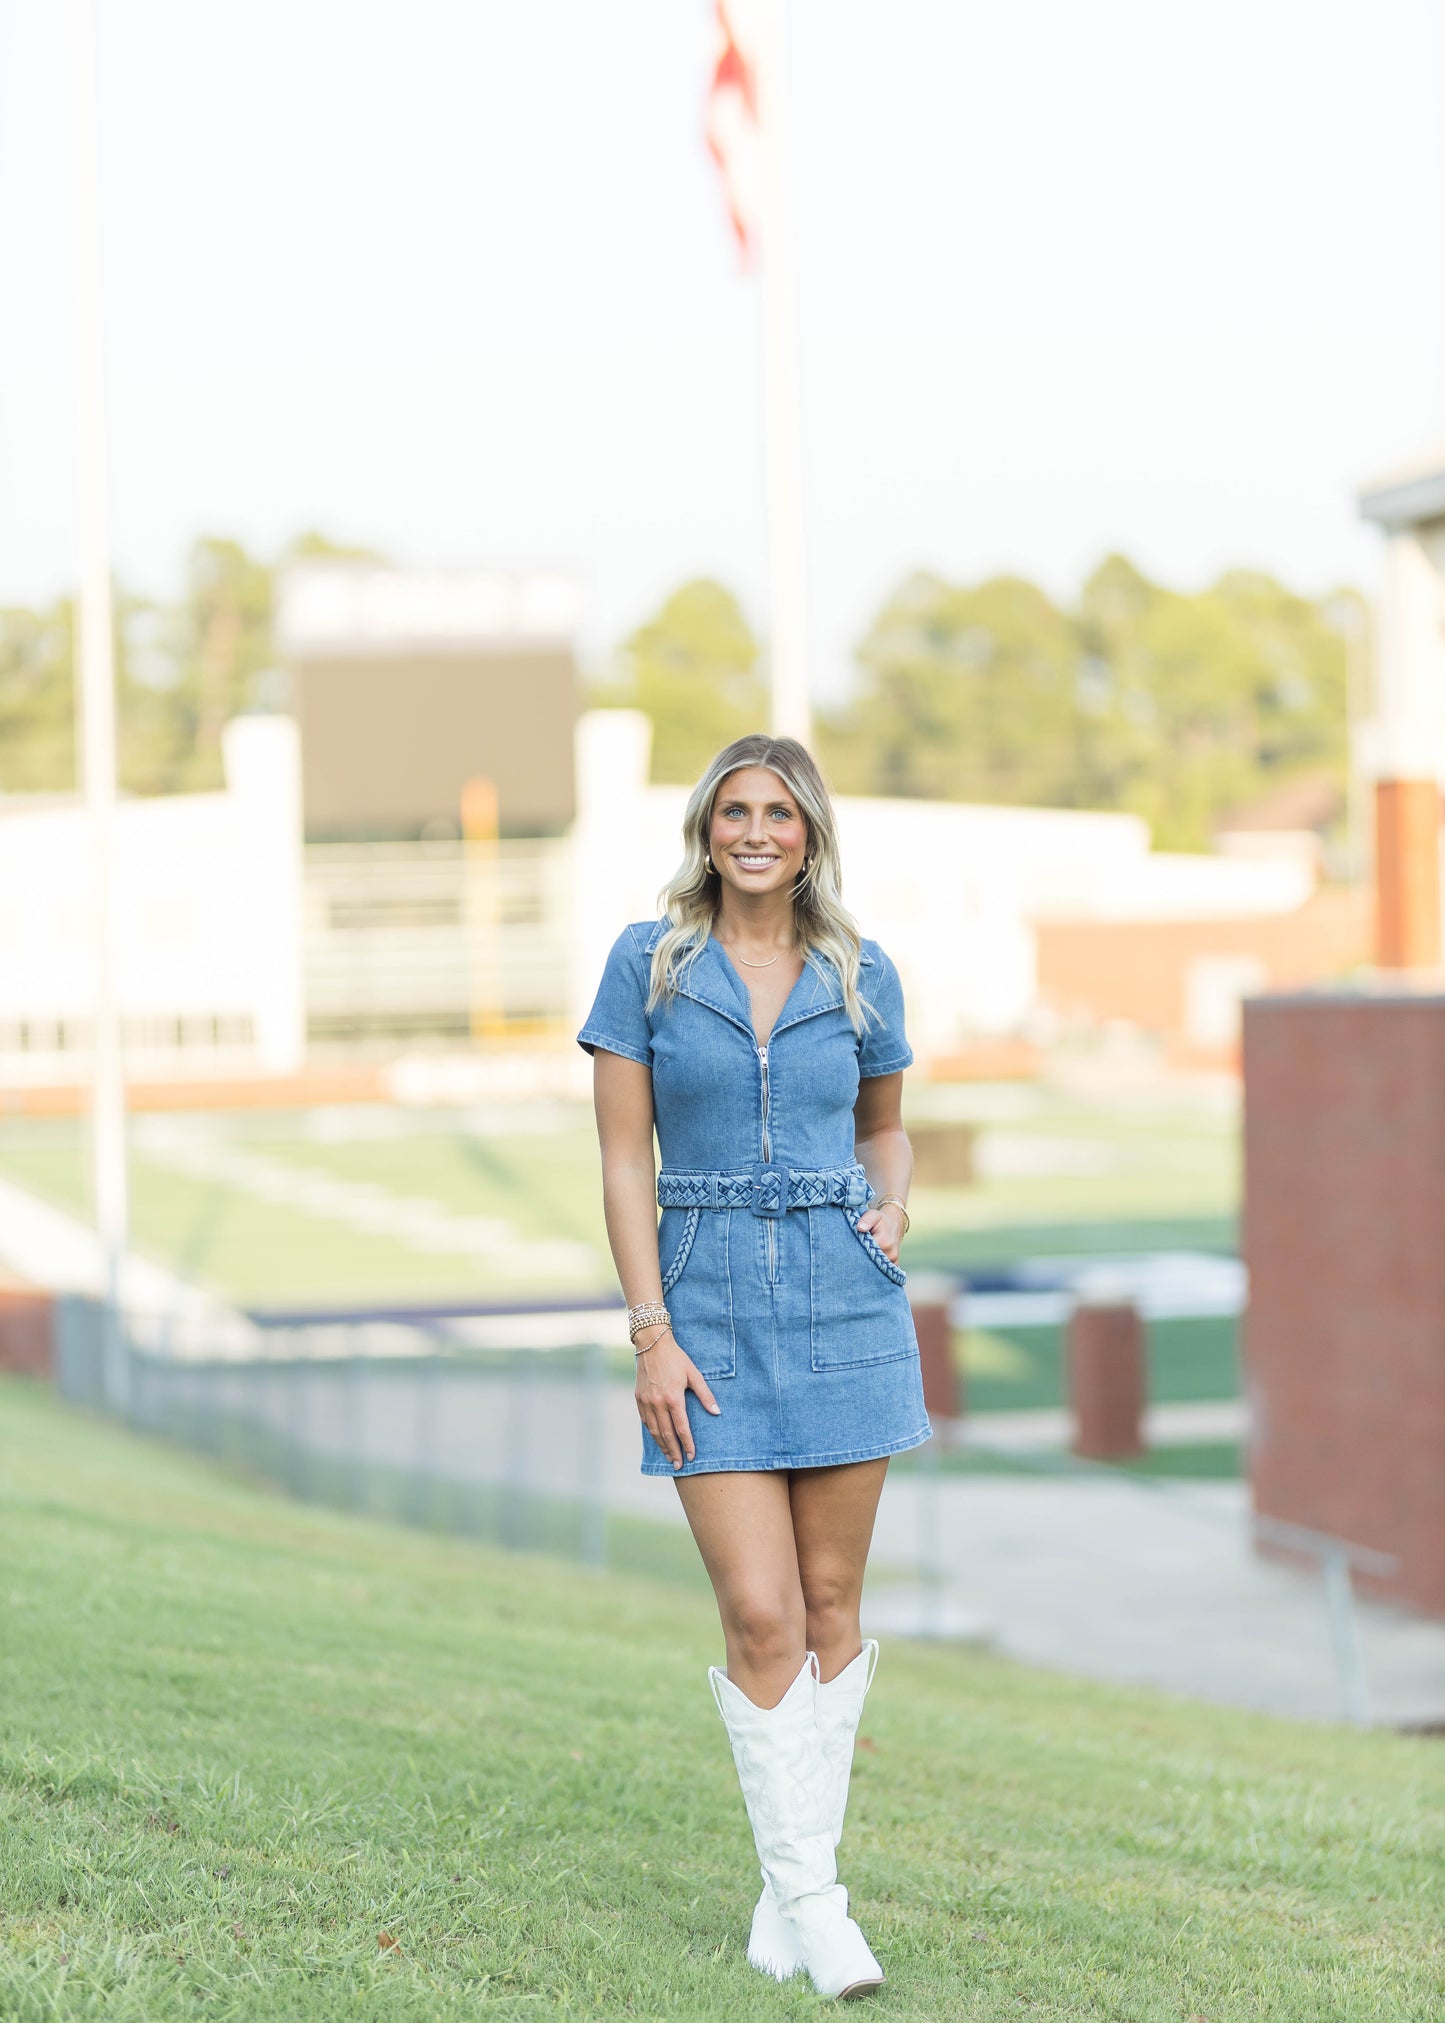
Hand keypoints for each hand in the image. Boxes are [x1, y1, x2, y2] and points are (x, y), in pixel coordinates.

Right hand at [634, 1329, 720, 1469]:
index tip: (692, 1456)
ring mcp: (646, 1402)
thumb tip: (717, 1412)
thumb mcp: (694, 1374)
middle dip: (674, 1451)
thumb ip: (705, 1395)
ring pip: (653, 1430)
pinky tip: (657, 1439)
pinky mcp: (638, 1398)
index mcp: (673, 1398)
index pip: (681, 1428)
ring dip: (662, 1445)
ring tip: (669, 1457)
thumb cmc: (676, 1358)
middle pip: (666, 1434)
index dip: (687, 1444)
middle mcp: (658, 1403)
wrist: (652, 1344)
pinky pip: (645, 1420)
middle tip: (679, 1465)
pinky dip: (651, 1432)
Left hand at [855, 1200, 905, 1263]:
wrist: (894, 1224)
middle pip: (870, 1262)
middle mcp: (890, 1254)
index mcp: (884, 1242)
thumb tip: (859, 1228)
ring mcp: (894, 1261)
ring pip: (876, 1267)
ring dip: (868, 1264)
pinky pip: (883, 1271)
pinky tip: (869, 1262)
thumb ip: (866, 1220)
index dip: (856, 1251)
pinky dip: (875, 1268)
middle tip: (853, 1254)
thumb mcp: (873, 1215)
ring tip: (862, 1257)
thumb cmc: (881, 1220)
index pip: (866, 1252)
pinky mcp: (895, 1265)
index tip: (851, 1248)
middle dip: (861, 1260)